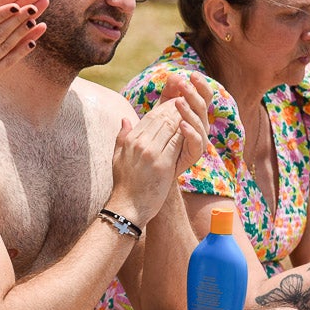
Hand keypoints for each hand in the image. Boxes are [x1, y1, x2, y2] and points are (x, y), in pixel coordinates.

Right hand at [0, 0, 47, 114]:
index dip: (1, 14)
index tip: (15, 3)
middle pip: (1, 33)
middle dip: (19, 18)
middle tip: (34, 4)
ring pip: (8, 46)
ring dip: (24, 32)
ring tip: (38, 18)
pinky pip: (10, 62)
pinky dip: (22, 51)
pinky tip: (34, 41)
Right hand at [109, 98, 200, 224]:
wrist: (127, 208)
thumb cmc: (124, 185)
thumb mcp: (117, 158)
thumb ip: (121, 137)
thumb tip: (125, 119)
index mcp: (130, 140)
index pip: (149, 117)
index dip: (164, 108)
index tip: (174, 103)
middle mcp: (139, 144)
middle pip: (161, 119)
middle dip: (175, 109)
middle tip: (187, 102)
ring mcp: (151, 153)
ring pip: (170, 127)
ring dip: (182, 117)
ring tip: (192, 111)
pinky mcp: (163, 164)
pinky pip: (177, 142)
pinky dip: (185, 133)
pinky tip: (193, 128)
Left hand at [157, 71, 210, 174]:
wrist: (154, 163)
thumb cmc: (159, 134)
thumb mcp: (161, 111)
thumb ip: (168, 94)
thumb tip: (174, 76)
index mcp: (197, 112)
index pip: (204, 95)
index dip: (201, 85)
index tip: (193, 74)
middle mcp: (201, 124)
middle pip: (202, 106)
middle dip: (193, 94)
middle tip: (183, 84)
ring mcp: (200, 139)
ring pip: (199, 122)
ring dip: (189, 111)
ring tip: (178, 102)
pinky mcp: (196, 153)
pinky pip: (197, 141)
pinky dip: (190, 132)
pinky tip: (182, 124)